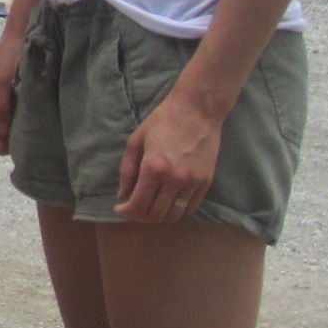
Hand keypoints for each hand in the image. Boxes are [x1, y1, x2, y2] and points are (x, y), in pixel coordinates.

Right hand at [0, 38, 18, 154]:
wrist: (24, 39)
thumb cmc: (9, 57)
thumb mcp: (3, 81)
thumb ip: (0, 106)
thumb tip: (3, 134)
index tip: (2, 148)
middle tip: (15, 148)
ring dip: (5, 136)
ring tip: (21, 141)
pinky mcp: (9, 100)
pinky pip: (7, 119)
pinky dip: (13, 127)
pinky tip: (24, 130)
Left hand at [116, 91, 223, 222]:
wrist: (197, 111)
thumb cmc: (162, 122)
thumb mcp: (136, 142)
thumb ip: (127, 170)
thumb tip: (122, 195)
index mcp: (154, 168)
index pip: (139, 205)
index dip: (126, 212)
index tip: (120, 209)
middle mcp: (175, 179)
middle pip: (156, 214)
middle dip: (140, 216)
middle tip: (133, 210)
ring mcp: (193, 182)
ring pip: (175, 215)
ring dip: (159, 217)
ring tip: (149, 208)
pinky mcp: (207, 182)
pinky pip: (191, 208)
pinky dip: (177, 211)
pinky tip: (167, 203)